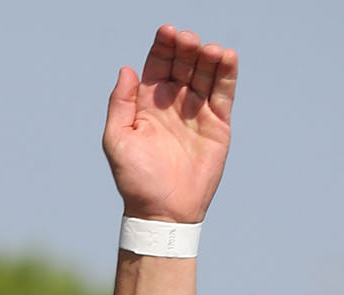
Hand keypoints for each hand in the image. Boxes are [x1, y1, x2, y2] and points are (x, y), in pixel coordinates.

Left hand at [103, 26, 236, 223]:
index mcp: (149, 102)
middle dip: (186, 48)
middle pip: (183, 63)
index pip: (158, 64)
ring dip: (207, 57)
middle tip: (188, 41)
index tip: (167, 32)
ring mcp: (197, 112)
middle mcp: (174, 102)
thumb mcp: (117, 140)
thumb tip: (127, 69)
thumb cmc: (136, 181)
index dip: (163, 46)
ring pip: (205, 73)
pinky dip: (227, 74)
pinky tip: (226, 57)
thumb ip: (120, 104)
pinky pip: (224, 93)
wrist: (163, 213)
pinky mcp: (218, 125)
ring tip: (208, 51)